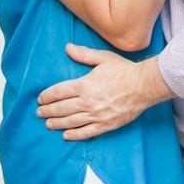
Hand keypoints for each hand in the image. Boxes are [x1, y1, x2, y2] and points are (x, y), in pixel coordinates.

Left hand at [37, 44, 172, 139]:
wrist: (144, 86)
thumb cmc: (124, 70)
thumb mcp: (102, 58)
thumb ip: (83, 54)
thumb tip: (67, 48)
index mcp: (84, 85)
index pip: (59, 92)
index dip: (47, 96)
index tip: (40, 99)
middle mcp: (87, 102)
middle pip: (61, 108)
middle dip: (48, 111)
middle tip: (39, 113)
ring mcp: (96, 115)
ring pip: (71, 122)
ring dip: (57, 123)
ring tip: (48, 124)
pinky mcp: (106, 125)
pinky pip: (86, 132)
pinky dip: (74, 135)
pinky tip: (66, 135)